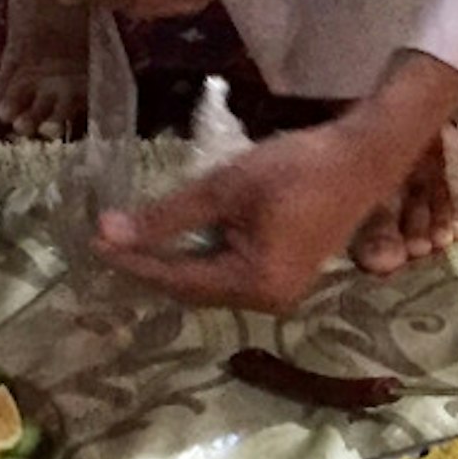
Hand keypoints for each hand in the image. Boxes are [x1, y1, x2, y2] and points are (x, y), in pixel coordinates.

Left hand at [93, 56, 457, 312]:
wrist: (363, 158)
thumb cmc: (298, 168)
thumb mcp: (225, 187)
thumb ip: (167, 216)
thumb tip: (110, 233)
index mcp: (254, 285)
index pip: (177, 280)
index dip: (134, 260)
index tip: (94, 242)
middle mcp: (267, 300)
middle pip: (192, 288)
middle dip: (151, 264)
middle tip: (107, 241)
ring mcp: (279, 291)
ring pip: (210, 281)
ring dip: (174, 261)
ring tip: (133, 239)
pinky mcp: (285, 273)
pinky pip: (230, 272)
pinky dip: (201, 255)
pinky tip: (178, 237)